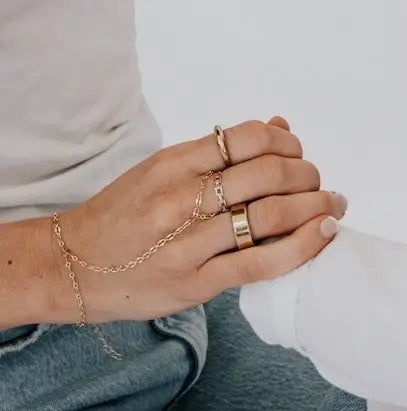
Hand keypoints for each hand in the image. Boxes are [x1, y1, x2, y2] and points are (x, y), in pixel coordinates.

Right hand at [55, 117, 345, 323]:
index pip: (249, 138)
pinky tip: (324, 234)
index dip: (288, 141)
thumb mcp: (164, 168)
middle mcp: (180, 199)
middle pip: (268, 173)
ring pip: (269, 216)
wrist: (70, 267)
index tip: (298, 152)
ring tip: (333, 206)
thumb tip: (281, 126)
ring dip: (315, 207)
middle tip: (319, 184)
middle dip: (308, 175)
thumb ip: (221, 150)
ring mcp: (187, 244)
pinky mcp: (195, 283)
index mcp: (174, 163)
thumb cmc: (125, 213)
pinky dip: (302, 246)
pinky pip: (260, 262)